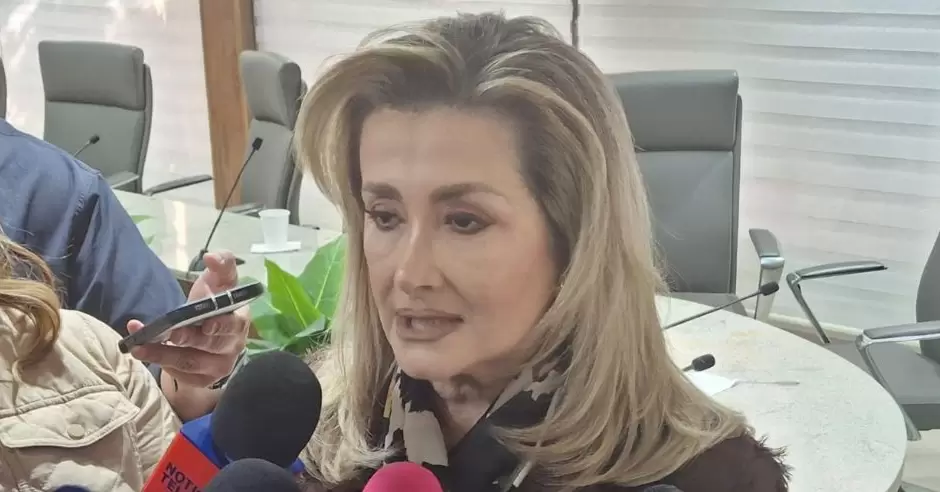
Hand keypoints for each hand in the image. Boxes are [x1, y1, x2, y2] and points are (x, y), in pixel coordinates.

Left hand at [128, 251, 249, 387]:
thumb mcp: (218, 281)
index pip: (234, 325)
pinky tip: (144, 352)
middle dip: (186, 339)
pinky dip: (161, 363)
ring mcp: (219, 366)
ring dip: (163, 354)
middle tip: (165, 332)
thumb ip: (221, 264)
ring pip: (190, 363)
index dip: (221, 326)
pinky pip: (181, 375)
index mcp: (239, 320)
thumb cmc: (214, 302)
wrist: (209, 333)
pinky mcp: (202, 379)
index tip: (206, 324)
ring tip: (138, 345)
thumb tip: (212, 256)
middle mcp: (233, 346)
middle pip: (210, 345)